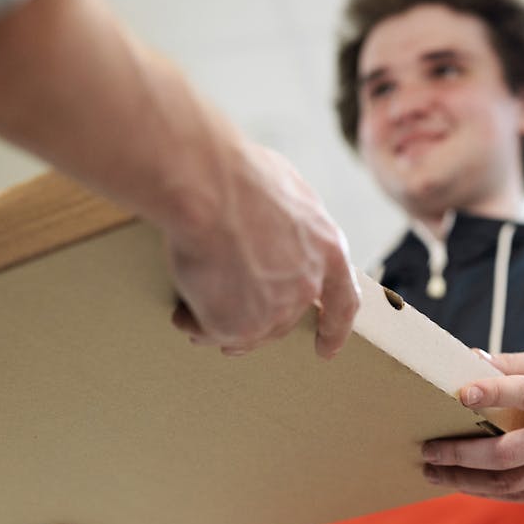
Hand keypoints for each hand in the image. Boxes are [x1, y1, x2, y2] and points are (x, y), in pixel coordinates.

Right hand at [166, 144, 360, 357]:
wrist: (208, 187)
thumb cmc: (238, 175)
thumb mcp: (286, 192)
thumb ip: (290, 225)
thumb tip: (275, 232)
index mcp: (327, 250)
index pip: (342, 303)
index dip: (335, 329)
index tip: (326, 348)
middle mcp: (305, 287)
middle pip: (283, 321)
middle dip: (254, 323)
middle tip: (227, 317)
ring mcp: (273, 311)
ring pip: (245, 331)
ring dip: (219, 322)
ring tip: (193, 311)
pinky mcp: (236, 325)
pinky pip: (211, 330)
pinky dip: (193, 321)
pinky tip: (181, 309)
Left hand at [420, 349, 523, 501]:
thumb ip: (513, 365)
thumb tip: (468, 359)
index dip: (493, 393)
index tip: (461, 394)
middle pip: (506, 452)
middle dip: (461, 453)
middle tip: (428, 449)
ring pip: (506, 482)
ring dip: (464, 479)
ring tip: (433, 471)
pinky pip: (516, 496)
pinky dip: (484, 491)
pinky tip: (461, 482)